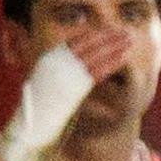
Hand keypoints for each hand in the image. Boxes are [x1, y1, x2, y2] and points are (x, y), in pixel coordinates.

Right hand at [0, 36, 119, 160]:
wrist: (30, 129)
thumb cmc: (36, 113)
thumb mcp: (41, 86)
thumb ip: (51, 73)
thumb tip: (59, 68)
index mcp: (45, 61)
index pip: (71, 43)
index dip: (90, 35)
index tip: (105, 31)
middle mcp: (53, 63)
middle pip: (85, 45)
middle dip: (105, 36)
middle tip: (123, 31)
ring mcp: (63, 74)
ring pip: (93, 55)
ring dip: (113, 46)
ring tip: (130, 39)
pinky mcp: (74, 88)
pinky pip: (96, 71)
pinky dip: (111, 63)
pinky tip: (125, 58)